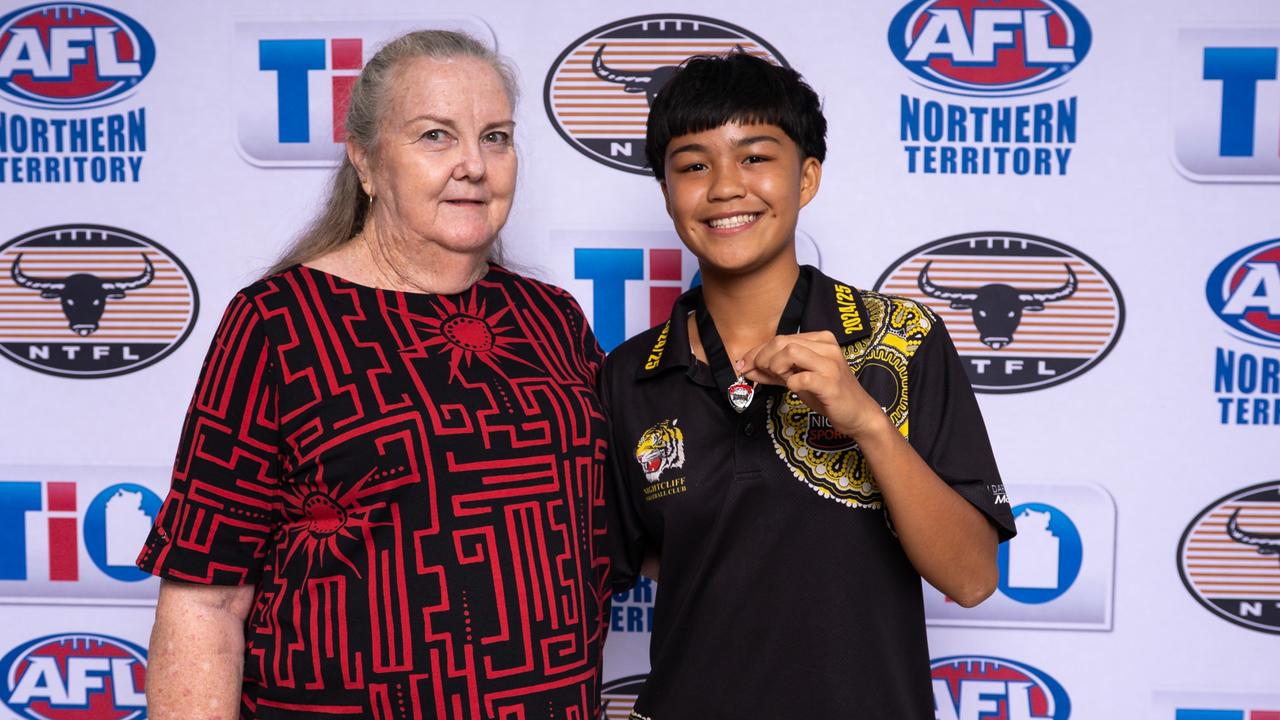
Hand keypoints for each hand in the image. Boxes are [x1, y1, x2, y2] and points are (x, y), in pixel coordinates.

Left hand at [738, 331, 889, 440]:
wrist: (858, 414)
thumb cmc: (828, 395)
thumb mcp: (798, 379)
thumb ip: (774, 373)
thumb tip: (748, 369)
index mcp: (819, 340)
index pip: (780, 338)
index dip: (757, 351)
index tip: (743, 364)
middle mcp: (826, 346)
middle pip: (781, 342)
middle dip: (761, 358)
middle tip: (756, 374)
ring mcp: (830, 363)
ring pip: (790, 352)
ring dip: (775, 367)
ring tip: (781, 380)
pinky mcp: (831, 382)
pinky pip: (800, 377)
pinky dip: (790, 382)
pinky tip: (794, 388)